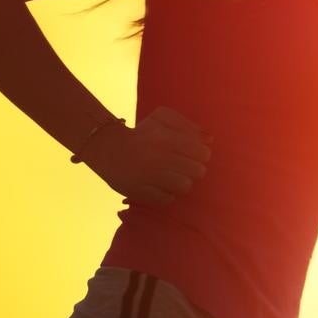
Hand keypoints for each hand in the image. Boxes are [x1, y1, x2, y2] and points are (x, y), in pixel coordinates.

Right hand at [92, 104, 212, 205]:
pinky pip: (167, 199)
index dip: (201, 155)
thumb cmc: (141, 133)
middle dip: (194, 170)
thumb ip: (187, 125)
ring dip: (182, 183)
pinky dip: (167, 195)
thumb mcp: (161, 118)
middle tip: (183, 168)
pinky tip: (161, 187)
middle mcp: (160, 158)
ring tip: (173, 178)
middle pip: (198, 171)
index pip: (203, 153)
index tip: (193, 155)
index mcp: (167, 139)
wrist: (107, 148)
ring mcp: (149, 176)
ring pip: (185, 186)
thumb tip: (210, 139)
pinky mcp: (140, 192)